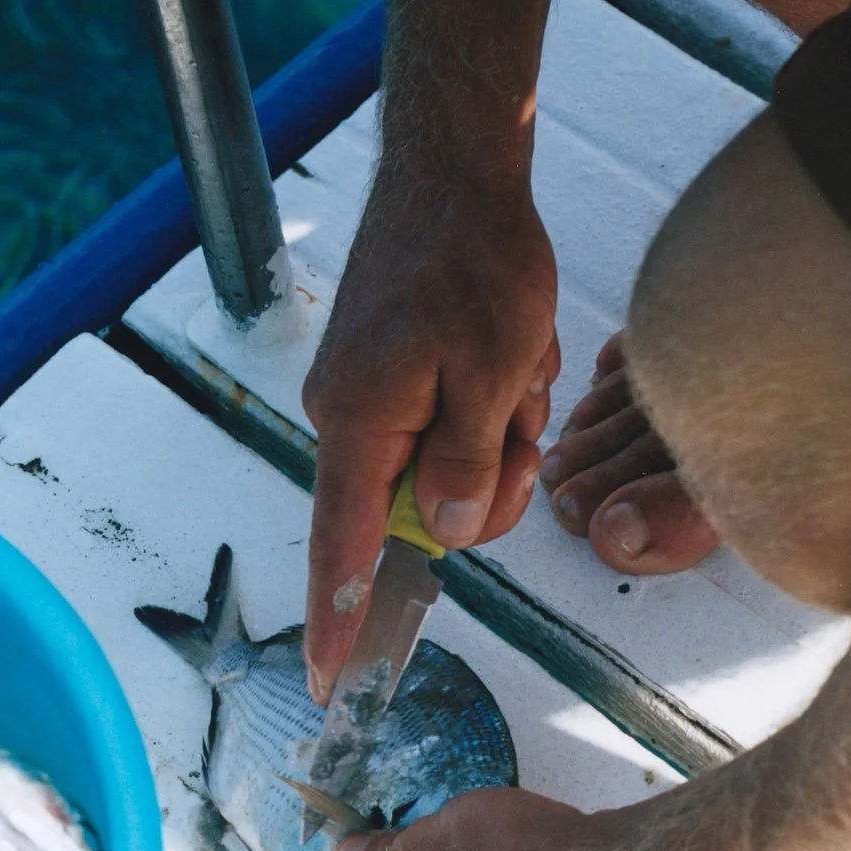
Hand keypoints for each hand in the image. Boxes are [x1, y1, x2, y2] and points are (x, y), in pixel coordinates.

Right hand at [301, 175, 559, 699]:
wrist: (455, 170)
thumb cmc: (475, 256)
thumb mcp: (496, 370)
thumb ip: (471, 463)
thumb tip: (449, 530)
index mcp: (360, 422)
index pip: (342, 546)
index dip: (339, 618)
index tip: (328, 680)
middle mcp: (348, 415)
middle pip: (421, 510)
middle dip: (489, 473)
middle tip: (521, 408)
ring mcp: (369, 393)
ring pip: (448, 465)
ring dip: (500, 426)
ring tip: (515, 360)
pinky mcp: (391, 373)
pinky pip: (450, 422)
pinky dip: (493, 399)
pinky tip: (507, 349)